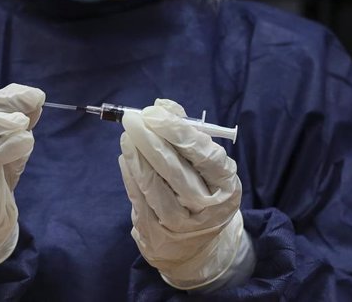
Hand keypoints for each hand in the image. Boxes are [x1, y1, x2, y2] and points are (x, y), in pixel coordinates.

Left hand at [119, 99, 243, 288]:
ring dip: (137, 159)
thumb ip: (187, 132)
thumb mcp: (206, 165)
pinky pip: (140, 202)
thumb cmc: (202, 190)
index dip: (177, 131)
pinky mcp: (158, 235)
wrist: (197, 245)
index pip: (204, 155)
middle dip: (150, 141)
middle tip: (131, 119)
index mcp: (226, 184)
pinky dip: (131, 177)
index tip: (153, 113)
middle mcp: (208, 207)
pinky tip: (125, 158)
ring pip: (155, 187)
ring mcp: (182, 225)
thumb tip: (162, 106)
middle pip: (176, 171)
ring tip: (126, 137)